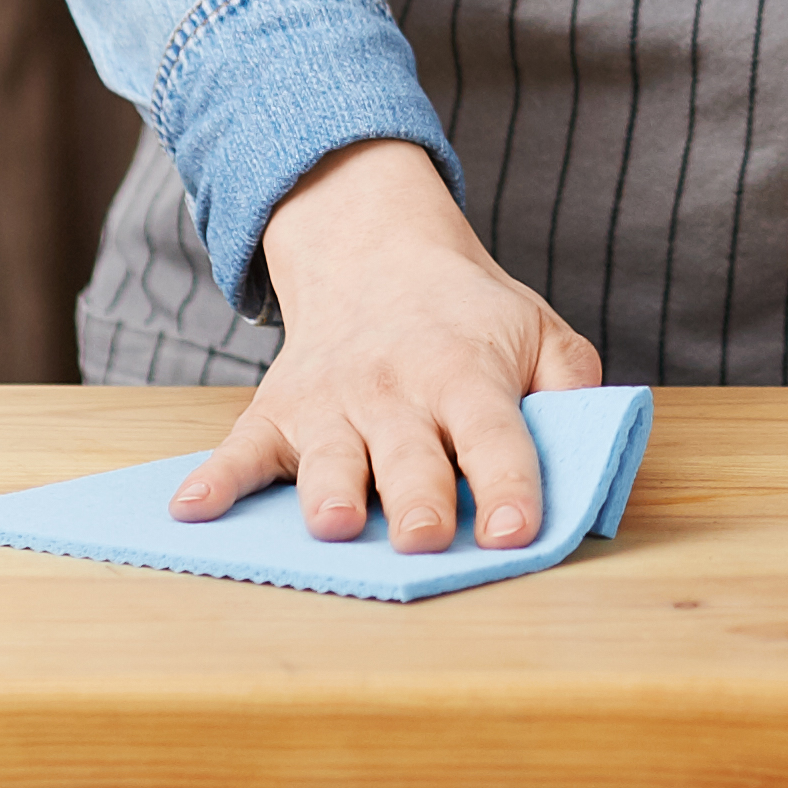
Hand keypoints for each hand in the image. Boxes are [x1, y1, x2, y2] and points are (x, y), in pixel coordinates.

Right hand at [175, 139, 600, 549]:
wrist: (373, 249)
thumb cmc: (467, 315)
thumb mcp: (538, 330)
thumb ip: (574, 384)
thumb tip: (596, 442)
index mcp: (468, 373)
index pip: (496, 435)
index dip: (508, 484)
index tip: (515, 533)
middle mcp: (398, 390)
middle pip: (410, 453)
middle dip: (418, 497)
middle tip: (426, 538)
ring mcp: (332, 402)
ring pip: (329, 456)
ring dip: (329, 491)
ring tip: (334, 525)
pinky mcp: (278, 411)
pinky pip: (240, 449)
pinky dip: (214, 481)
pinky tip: (191, 511)